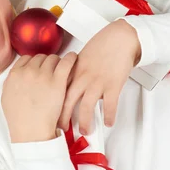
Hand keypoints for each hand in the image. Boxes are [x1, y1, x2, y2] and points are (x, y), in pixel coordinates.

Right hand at [2, 52, 77, 142]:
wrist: (31, 131)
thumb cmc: (19, 118)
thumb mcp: (6, 97)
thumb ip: (11, 82)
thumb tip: (16, 76)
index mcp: (15, 74)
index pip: (27, 58)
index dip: (34, 63)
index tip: (39, 68)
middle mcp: (29, 71)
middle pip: (40, 57)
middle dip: (46, 64)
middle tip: (51, 72)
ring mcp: (43, 75)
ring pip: (53, 58)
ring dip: (57, 63)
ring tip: (62, 70)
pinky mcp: (58, 81)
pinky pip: (67, 61)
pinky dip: (71, 58)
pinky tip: (73, 58)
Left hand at [58, 19, 140, 133]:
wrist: (119, 38)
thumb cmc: (101, 46)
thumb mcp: (81, 58)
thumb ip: (74, 72)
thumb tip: (67, 84)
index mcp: (74, 71)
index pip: (59, 91)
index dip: (53, 104)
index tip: (49, 114)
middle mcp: (83, 78)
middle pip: (68, 102)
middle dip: (64, 118)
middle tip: (61, 129)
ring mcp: (98, 82)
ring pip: (87, 107)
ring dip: (85, 122)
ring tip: (86, 131)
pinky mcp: (113, 85)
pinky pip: (110, 105)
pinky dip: (109, 116)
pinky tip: (108, 122)